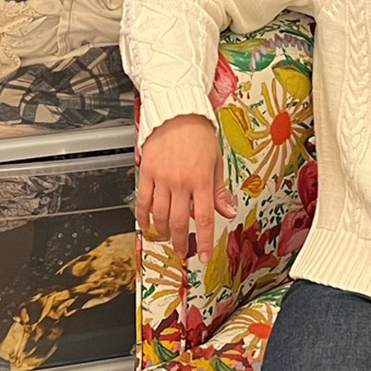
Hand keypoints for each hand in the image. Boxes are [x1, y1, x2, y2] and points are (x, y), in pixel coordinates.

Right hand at [136, 115, 235, 257]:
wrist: (178, 113)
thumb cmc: (199, 135)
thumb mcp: (217, 162)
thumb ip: (219, 191)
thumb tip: (227, 212)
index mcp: (202, 180)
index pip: (204, 218)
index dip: (204, 241)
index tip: (202, 256)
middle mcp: (181, 182)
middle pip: (180, 222)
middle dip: (180, 242)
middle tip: (181, 252)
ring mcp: (162, 178)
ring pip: (160, 215)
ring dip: (162, 232)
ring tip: (166, 238)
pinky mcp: (147, 172)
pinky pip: (143, 200)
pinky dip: (143, 216)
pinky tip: (146, 224)